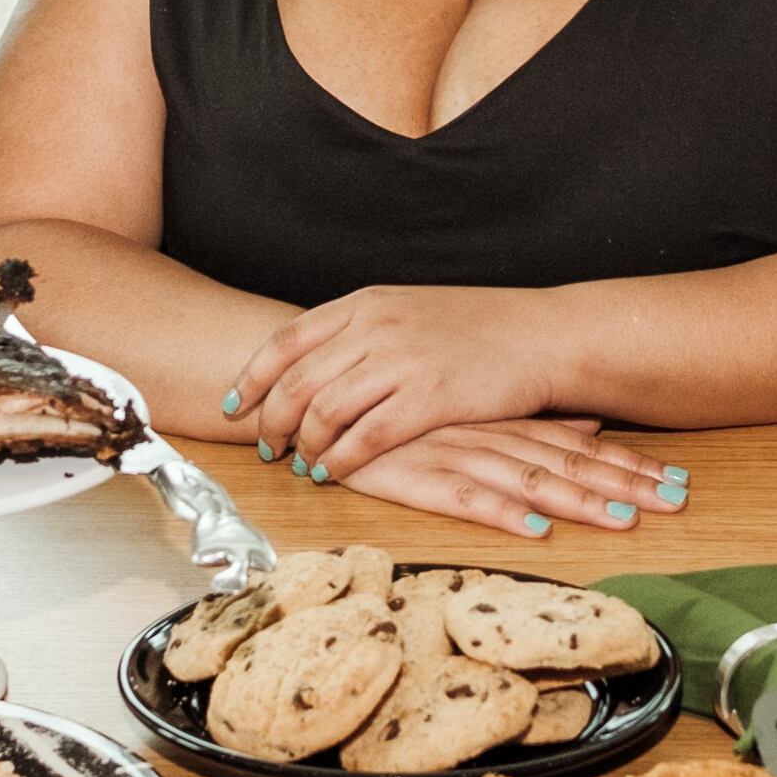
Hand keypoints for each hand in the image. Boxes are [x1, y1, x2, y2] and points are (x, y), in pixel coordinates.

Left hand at [231, 288, 662, 508]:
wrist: (540, 334)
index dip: (254, 376)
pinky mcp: (429, 398)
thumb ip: (362, 329)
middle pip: (297, 380)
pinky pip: (367, 438)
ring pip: (325, 412)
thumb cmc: (478, 327)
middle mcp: (376, 327)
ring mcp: (402, 361)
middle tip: (265, 446)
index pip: (288, 340)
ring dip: (304, 445)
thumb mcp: (410, 310)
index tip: (236, 403)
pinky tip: (334, 473)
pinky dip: (342, 460)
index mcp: (366, 303)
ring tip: (300, 464)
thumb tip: (317, 360)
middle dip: (272, 420)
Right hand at [328, 418, 684, 537]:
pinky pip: (463, 496)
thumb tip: (591, 419)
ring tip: (625, 520)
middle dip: (624, 484)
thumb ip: (527, 420)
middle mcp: (486, 433)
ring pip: (528, 478)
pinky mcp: (414, 475)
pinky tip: (533, 527)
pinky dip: (500, 510)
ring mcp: (453, 452)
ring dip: (578, 501)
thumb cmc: (396, 408)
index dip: (628, 464)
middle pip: (568, 463)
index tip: (678, 482)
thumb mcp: (470, 409)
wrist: (317, 390)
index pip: (579, 445)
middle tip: (677, 501)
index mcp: (501, 420)